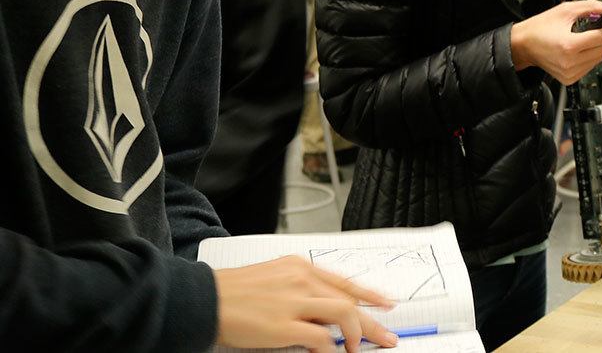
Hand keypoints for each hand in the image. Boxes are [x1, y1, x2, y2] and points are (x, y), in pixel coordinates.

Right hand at [214, 256, 396, 352]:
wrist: (204, 298)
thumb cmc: (233, 291)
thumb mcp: (273, 277)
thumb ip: (300, 289)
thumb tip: (322, 310)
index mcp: (300, 266)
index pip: (344, 281)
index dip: (369, 294)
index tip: (385, 303)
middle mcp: (302, 279)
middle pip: (350, 299)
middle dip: (372, 321)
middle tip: (387, 336)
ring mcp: (294, 301)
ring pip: (344, 314)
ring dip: (356, 334)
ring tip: (357, 349)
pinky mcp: (284, 324)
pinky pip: (320, 339)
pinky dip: (330, 350)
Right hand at [511, 0, 601, 84]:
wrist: (523, 45)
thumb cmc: (539, 28)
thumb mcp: (565, 10)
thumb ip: (590, 7)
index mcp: (568, 45)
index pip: (601, 37)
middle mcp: (570, 62)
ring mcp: (570, 73)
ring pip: (599, 59)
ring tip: (598, 34)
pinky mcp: (569, 78)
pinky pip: (590, 66)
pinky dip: (593, 55)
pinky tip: (588, 46)